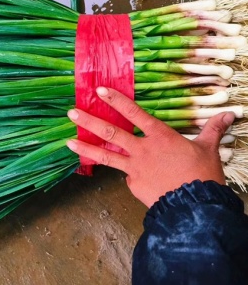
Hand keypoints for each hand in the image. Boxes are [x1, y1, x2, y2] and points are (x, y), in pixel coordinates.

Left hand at [66, 87, 234, 206]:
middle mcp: (142, 149)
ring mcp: (134, 168)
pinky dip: (125, 172)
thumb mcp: (207, 149)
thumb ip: (213, 129)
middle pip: (111, 132)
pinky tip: (133, 176)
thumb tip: (230, 114)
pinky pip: (125, 175)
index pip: (134, 113)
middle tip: (72, 113)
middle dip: (89, 121)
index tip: (100, 91)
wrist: (195, 208)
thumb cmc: (202, 175)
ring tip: (68, 142)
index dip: (117, 100)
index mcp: (159, 136)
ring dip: (86, 147)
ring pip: (106, 155)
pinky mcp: (132, 184)